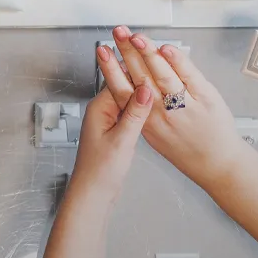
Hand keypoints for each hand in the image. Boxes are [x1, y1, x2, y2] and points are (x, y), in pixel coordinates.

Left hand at [68, 82, 153, 206]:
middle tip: (164, 74)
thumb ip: (134, 114)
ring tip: (164, 89)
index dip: (138, 72)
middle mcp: (102, 111)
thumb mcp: (121, 140)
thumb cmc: (99, 171)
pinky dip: (141, 111)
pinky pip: (129, 113)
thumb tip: (146, 90)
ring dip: (143, 97)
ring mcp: (108, 121)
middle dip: (143, 82)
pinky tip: (154, 110)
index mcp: (99, 108)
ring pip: (128, 101)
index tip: (155, 64)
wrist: (92, 194)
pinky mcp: (115, 131)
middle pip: (125, 88)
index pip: (120, 79)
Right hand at [98, 26, 249, 188]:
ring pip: (162, 74)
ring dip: (148, 52)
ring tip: (137, 37)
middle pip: (139, 76)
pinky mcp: (205, 98)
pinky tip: (166, 49)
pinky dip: (177, 61)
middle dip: (127, 51)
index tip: (104, 51)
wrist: (216, 162)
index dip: (111, 68)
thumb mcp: (155, 135)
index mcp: (145, 121)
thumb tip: (134, 84)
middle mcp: (161, 113)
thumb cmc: (186, 149)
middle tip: (118, 33)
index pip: (122, 90)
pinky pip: (189, 75)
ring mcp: (184, 106)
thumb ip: (143, 110)